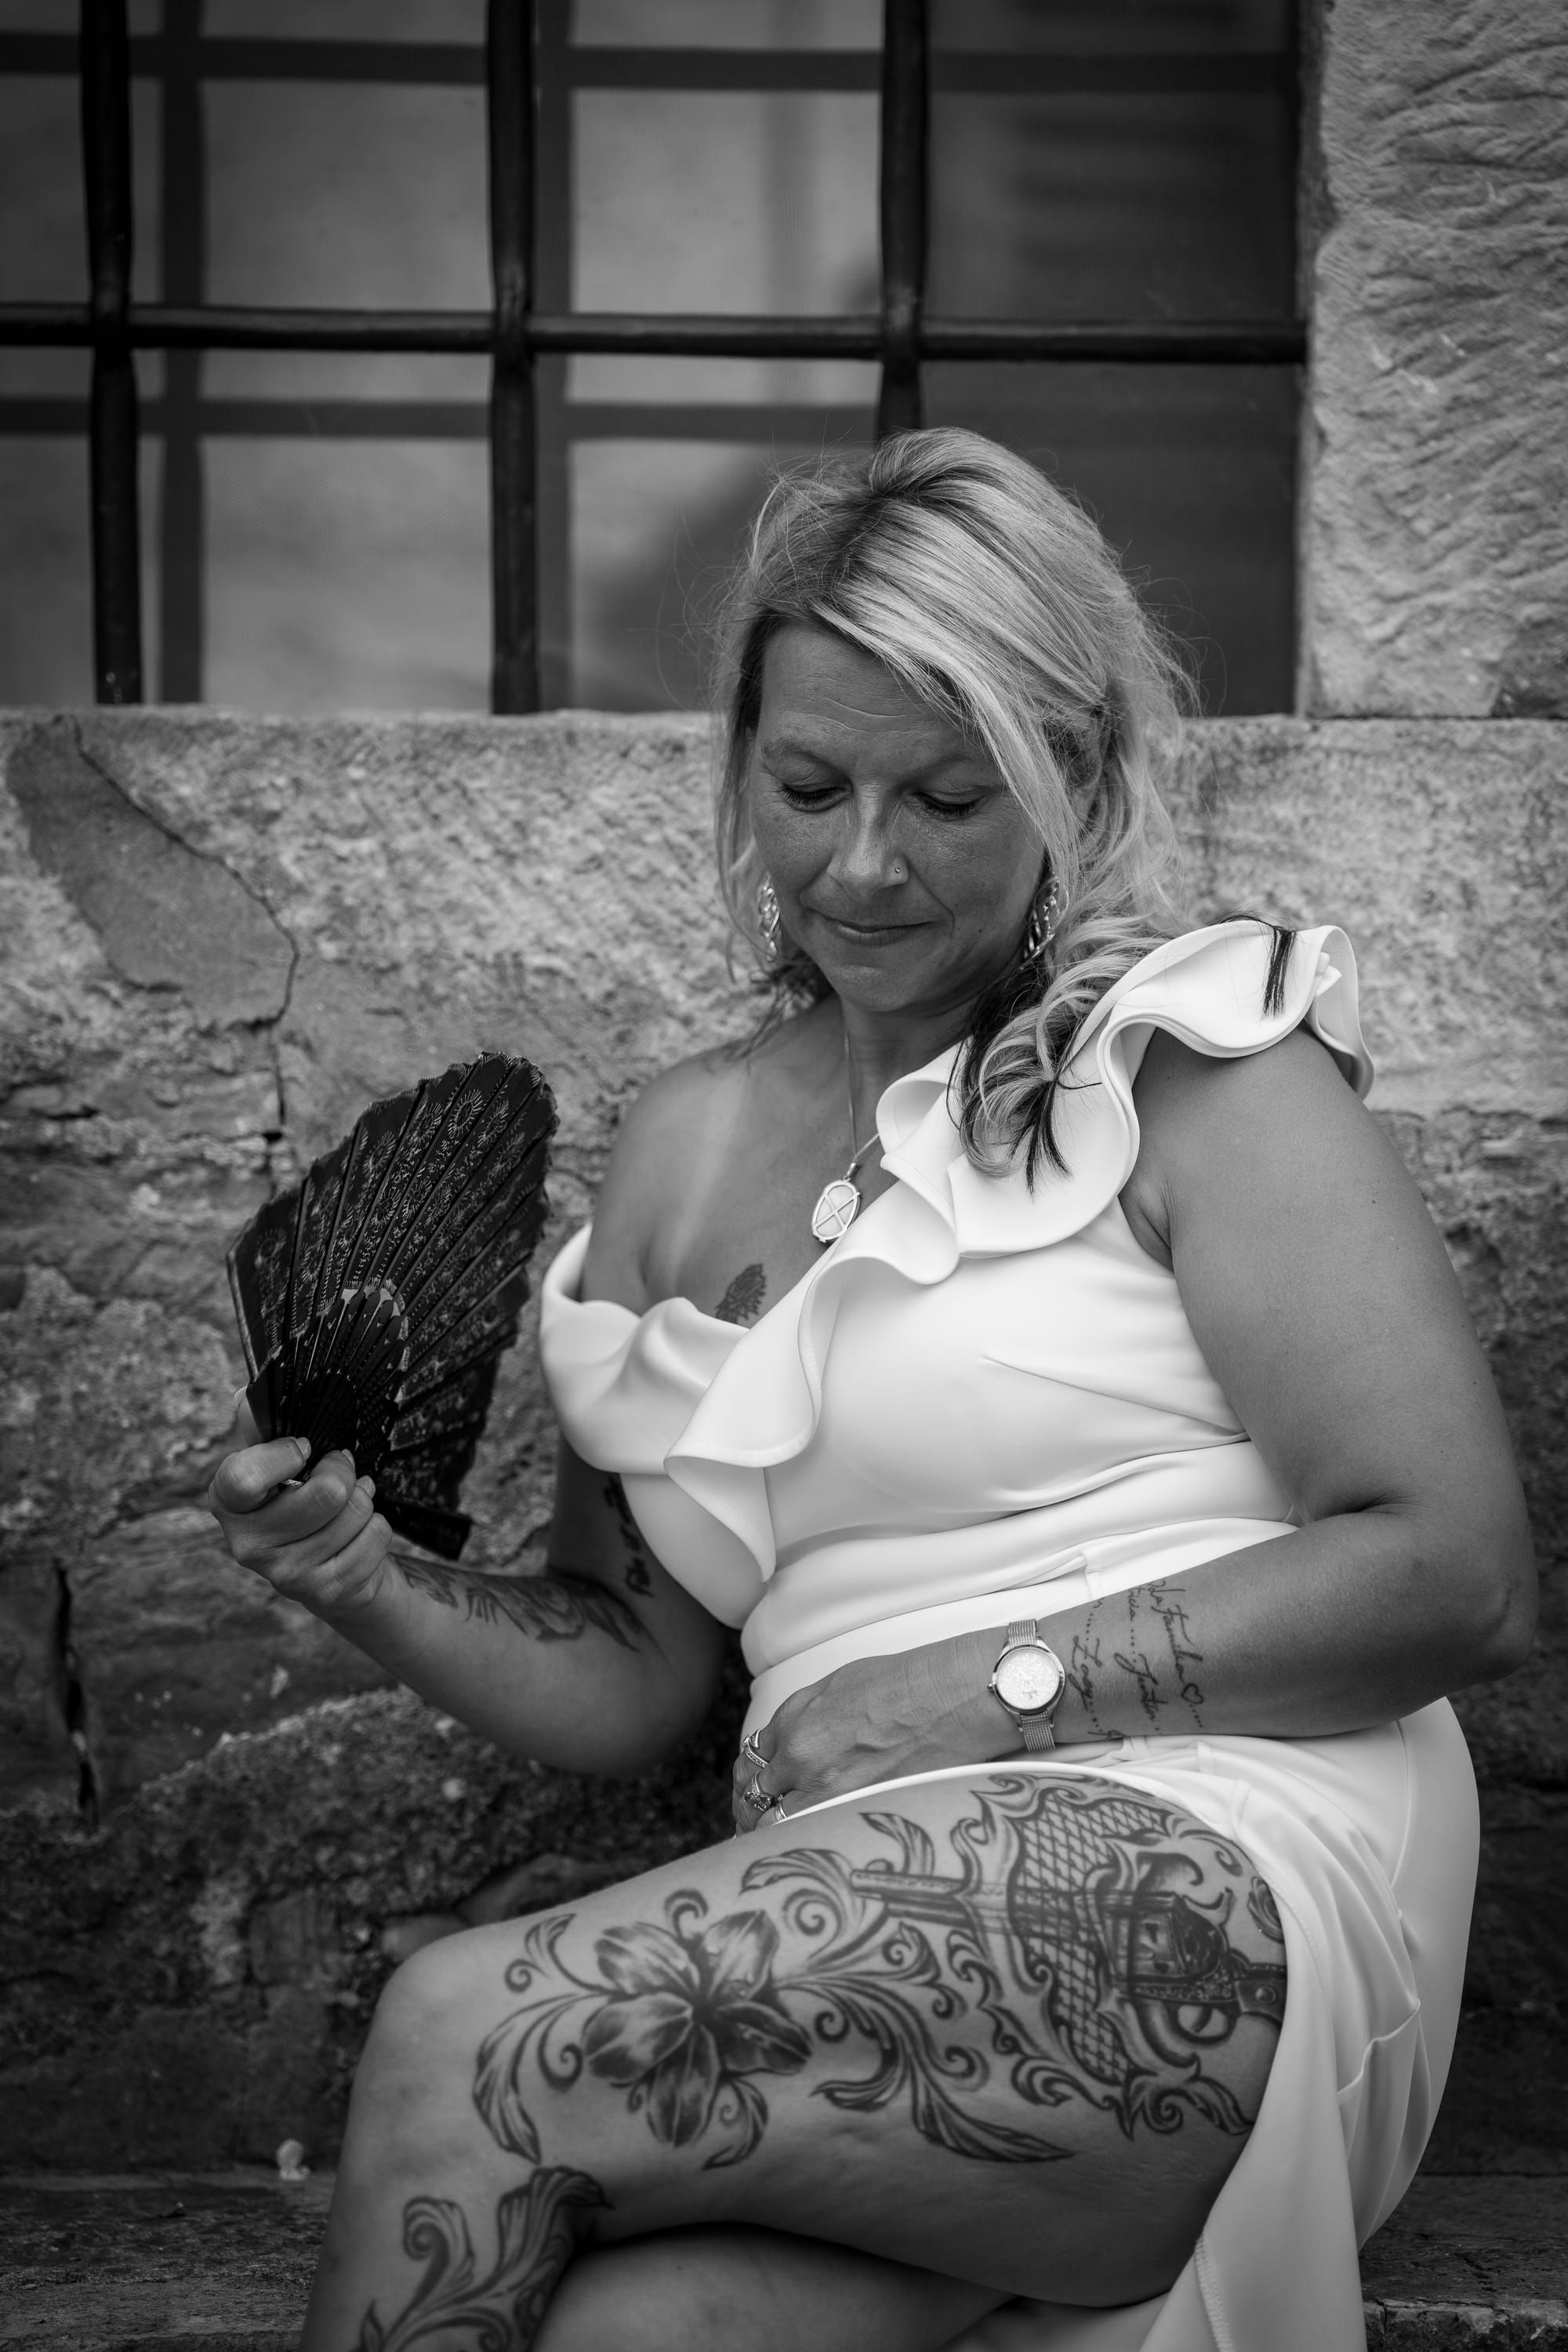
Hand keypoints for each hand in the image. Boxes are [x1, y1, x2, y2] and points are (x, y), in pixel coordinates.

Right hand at [207, 1393, 391, 1619]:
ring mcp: (286, 1574)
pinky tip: (361, 1531)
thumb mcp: (278, 1462)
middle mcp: (247, 1544)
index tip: (305, 1448)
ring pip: (355, 1512)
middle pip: (325, 1493)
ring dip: (364, 1499)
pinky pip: (376, 1535)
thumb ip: (262, 1425)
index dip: (283, 1455)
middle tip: (342, 1470)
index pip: (244, 1477)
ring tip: (352, 1502)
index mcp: (228, 1503)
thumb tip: (246, 1397)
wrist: (330, 1570)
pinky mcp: (326, 1592)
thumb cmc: (300, 1501)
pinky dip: (378, 1526)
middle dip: (345, 1472)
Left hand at [731, 1639, 1007, 1833]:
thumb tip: (785, 1737)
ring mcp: (828, 1792)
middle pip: (755, 1798)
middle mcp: (802, 1759)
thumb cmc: (903, 1682)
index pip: (753, 1758)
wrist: (947, 1698)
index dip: (752, 1775)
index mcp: (794, 1722)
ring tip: (771, 1843)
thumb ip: (802, 1713)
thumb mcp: (837, 1683)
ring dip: (771, 1833)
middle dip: (752, 1808)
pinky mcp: (856, 1814)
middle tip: (754, 1820)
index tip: (755, 1786)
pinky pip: (813, 1838)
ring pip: (776, 1827)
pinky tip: (802, 1851)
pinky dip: (803, 1845)